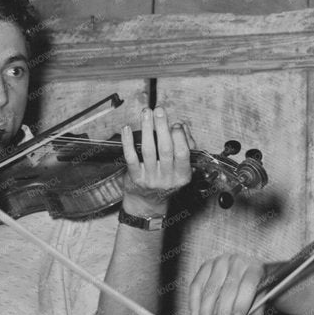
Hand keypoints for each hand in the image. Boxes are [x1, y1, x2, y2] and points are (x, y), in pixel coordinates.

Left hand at [118, 99, 193, 218]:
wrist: (148, 203)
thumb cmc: (166, 181)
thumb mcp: (182, 167)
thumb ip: (186, 145)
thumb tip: (182, 126)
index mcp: (182, 175)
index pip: (182, 152)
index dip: (179, 136)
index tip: (175, 124)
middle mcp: (167, 178)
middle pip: (165, 148)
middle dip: (162, 126)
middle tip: (159, 111)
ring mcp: (150, 179)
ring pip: (149, 150)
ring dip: (147, 129)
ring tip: (146, 113)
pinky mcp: (135, 178)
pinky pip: (131, 157)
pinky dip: (128, 142)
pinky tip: (127, 129)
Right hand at [187, 253, 267, 314]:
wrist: (246, 269)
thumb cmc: (254, 287)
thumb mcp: (261, 296)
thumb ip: (254, 309)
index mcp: (255, 267)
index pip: (248, 285)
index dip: (241, 305)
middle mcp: (237, 261)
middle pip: (228, 288)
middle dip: (222, 313)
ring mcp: (219, 262)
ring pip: (210, 289)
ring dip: (205, 312)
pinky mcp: (205, 266)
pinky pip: (196, 286)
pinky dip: (194, 303)